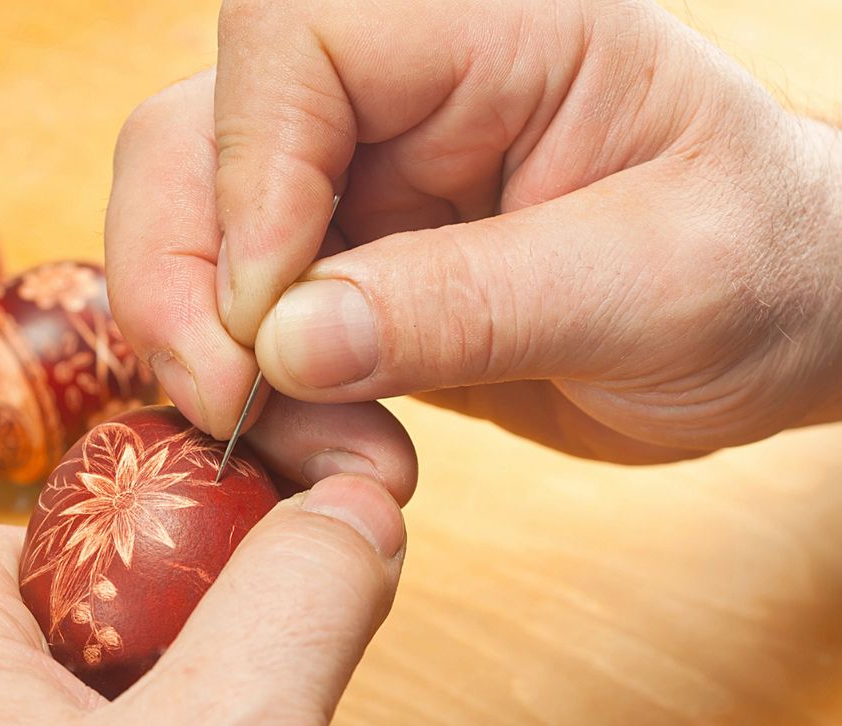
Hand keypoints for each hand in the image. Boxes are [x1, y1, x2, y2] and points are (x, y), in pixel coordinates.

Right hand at [106, 0, 841, 463]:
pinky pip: (232, 314)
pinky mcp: (341, 263)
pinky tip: (322, 446)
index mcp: (491, 26)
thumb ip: (473, 304)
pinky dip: (247, 394)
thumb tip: (284, 342)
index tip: (275, 317)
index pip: (293, 37)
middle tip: (232, 405)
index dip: (251, 176)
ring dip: (208, 355)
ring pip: (187, 231)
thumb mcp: (658, 289)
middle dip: (182, 283)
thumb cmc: (765, 274)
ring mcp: (358, 176)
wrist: (778, 324)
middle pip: (190, 137)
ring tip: (316, 449)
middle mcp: (401, 86)